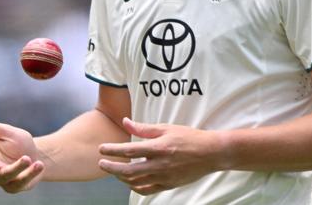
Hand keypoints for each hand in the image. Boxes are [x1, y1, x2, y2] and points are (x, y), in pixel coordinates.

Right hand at [0, 112, 44, 192]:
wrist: (37, 156)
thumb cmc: (18, 144)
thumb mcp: (7, 132)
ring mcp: (3, 178)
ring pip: (6, 174)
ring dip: (17, 167)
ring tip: (26, 158)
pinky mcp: (15, 186)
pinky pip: (21, 181)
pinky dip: (31, 173)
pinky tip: (39, 164)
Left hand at [98, 117, 220, 194]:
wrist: (210, 153)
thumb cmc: (188, 137)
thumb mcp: (166, 128)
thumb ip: (143, 128)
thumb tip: (125, 122)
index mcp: (159, 148)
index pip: (130, 151)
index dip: (113, 150)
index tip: (102, 149)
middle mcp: (160, 164)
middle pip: (129, 171)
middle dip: (112, 168)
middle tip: (101, 164)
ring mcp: (164, 177)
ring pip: (136, 182)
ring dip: (121, 178)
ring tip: (114, 171)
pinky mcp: (169, 185)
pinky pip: (147, 190)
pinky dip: (135, 187)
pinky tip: (129, 181)